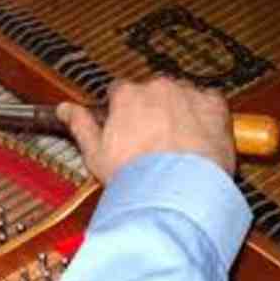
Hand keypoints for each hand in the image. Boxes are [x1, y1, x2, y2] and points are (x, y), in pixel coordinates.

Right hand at [57, 77, 235, 183]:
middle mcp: (158, 88)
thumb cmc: (135, 176)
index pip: (120, 91)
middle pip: (153, 93)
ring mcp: (188, 95)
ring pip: (182, 96)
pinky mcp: (214, 106)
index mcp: (127, 97)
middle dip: (153, 110)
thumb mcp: (95, 153)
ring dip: (179, 111)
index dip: (122, 110)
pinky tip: (199, 136)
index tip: (127, 125)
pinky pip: (210, 102)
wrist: (176, 192)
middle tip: (153, 141)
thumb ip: (80, 124)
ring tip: (178, 143)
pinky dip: (205, 114)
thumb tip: (64, 109)